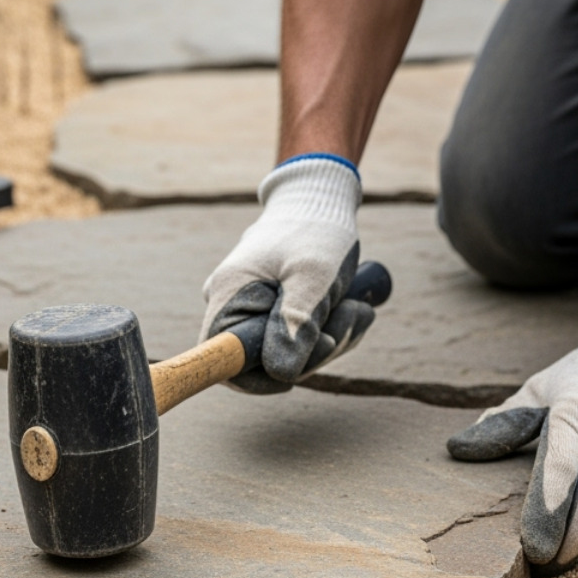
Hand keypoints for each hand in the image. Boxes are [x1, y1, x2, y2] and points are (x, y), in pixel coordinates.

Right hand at [200, 154, 373, 392]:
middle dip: (312, 353)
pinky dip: (326, 331)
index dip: (255, 379)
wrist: (321, 198)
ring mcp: (249, 306)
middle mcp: (230, 303)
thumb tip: (281, 374)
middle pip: (262, 361)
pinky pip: (296, 337)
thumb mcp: (314, 277)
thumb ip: (296, 326)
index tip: (295, 372)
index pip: (221, 360)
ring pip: (285, 352)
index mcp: (228, 295)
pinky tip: (348, 309)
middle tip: (351, 318)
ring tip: (356, 307)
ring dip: (328, 339)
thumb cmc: (316, 230)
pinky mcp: (270, 308)